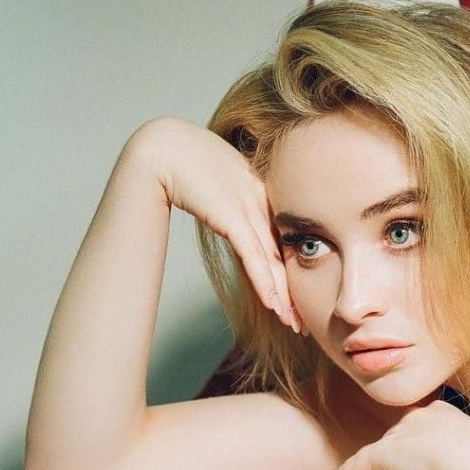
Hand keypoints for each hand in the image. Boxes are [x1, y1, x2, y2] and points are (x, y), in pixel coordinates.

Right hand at [126, 117, 297, 331]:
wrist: (168, 148)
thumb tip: (232, 222)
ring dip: (281, 295)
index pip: (280, 244)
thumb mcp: (220, 184)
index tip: (295, 299)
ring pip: (271, 262)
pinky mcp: (233, 218)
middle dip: (291, 292)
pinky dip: (265, 281)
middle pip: (282, 257)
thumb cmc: (191, 162)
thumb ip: (232, 203)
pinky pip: (253, 257)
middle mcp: (262, 206)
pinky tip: (273, 302)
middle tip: (301, 321)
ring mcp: (249, 212)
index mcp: (262, 197)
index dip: (288, 273)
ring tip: (291, 321)